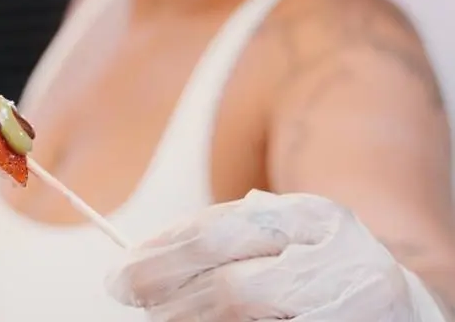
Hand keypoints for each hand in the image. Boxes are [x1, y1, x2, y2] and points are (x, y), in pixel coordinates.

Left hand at [106, 190, 421, 320]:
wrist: (407, 301)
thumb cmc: (322, 264)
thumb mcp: (285, 232)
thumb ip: (229, 234)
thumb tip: (140, 259)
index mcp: (312, 215)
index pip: (217, 233)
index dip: (160, 257)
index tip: (119, 274)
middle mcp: (337, 257)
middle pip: (233, 287)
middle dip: (172, 299)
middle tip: (133, 301)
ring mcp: (351, 303)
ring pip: (250, 315)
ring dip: (195, 320)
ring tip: (165, 318)